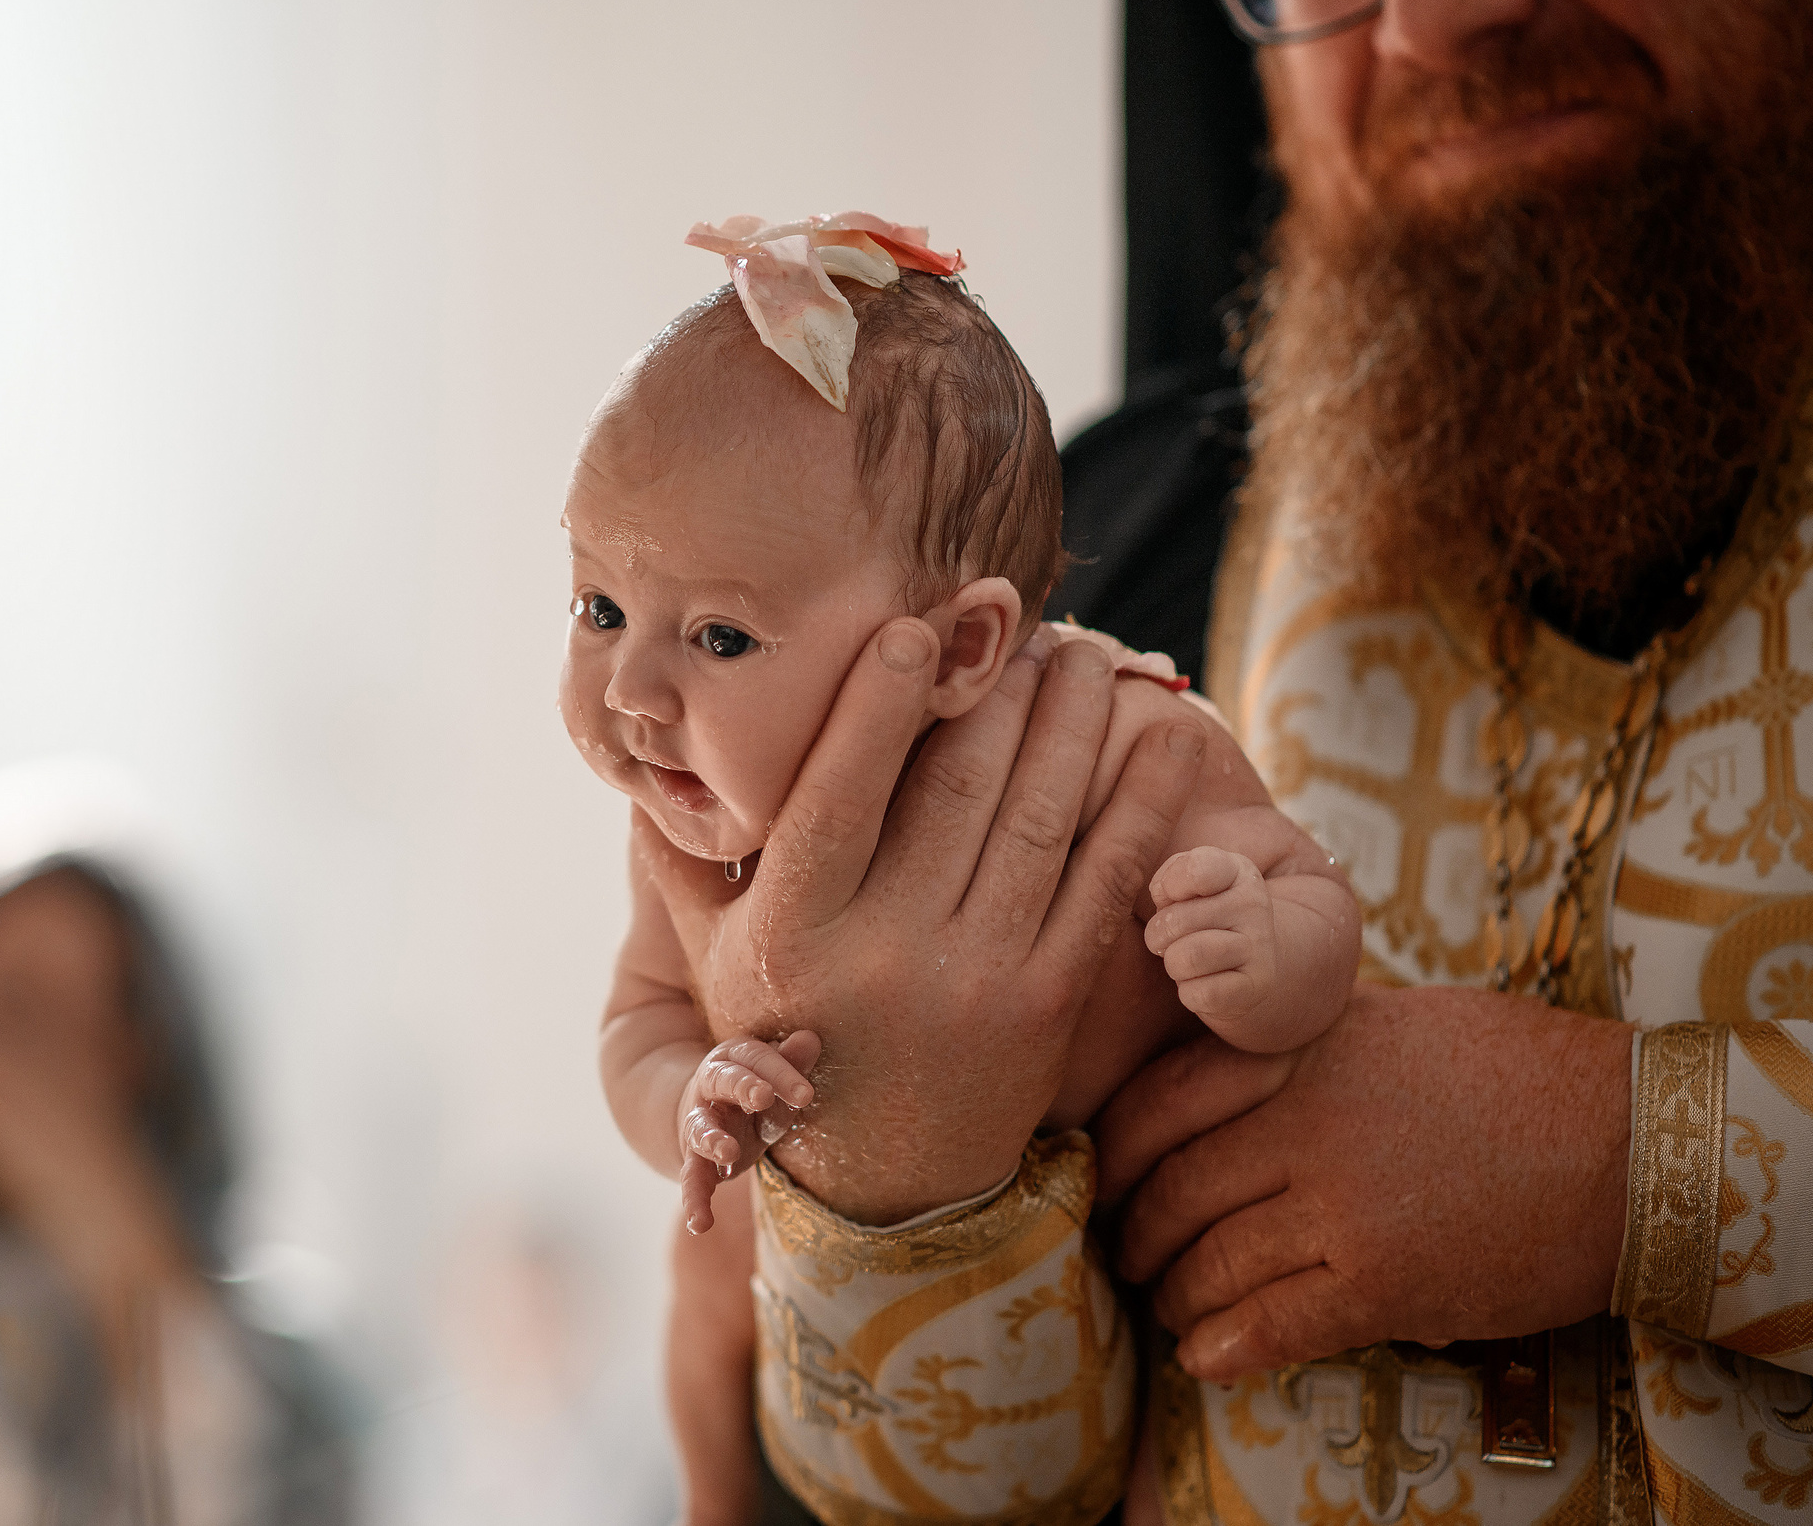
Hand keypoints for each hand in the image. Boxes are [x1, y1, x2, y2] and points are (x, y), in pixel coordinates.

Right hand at [650, 620, 1205, 1223]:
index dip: (877, 706)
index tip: (910, 629)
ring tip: (1083, 658)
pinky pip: (1104, 882)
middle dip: (994, 688)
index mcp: (793, 932)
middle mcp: (884, 956)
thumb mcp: (714, 959)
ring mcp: (975, 980)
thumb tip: (643, 754)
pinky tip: (1169, 739)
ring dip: (1071, 723)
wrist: (885, 1192)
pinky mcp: (1048, 1004)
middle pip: (955, 789)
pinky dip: (1142, 804)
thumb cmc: (789, 1043)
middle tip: (1013, 619)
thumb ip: (682, 859)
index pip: (838, 795)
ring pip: (1038, 819)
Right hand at [678, 1031, 820, 1233]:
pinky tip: (700, 1224)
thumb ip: (790, 1065)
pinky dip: (694, 1200)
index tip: (806, 1094)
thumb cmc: (754, 1095)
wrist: (705, 1114)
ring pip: (701, 1127)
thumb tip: (810, 1038)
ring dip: (712, 1139)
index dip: (782, 1074)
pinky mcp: (695, 1159)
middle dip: (743, 1087)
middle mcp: (711, 1086)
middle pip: (724, 1080)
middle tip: (761, 1097)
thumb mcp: (773, 1081)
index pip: (758, 1059)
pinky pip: (691, 1178)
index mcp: (736, 1059)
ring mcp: (699, 1122)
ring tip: (727, 1153)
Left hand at [1096, 986, 1633, 1379]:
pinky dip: (1226, 1345)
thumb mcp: (1389, 1019)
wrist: (1630, 1141)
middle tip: (1128, 1255)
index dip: (1120, 1152)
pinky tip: (1205, 1356)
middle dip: (1137, 1233)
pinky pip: (1273, 1323)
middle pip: (1175, 1190)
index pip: (1161, 1101)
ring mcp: (1341, 1206)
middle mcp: (1304, 1123)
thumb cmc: (1517, 1070)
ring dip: (1178, 1296)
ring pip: (1213, 1262)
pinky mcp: (1384, 1282)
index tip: (1108, 1175)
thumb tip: (1232, 1062)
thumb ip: (1302, 1046)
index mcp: (1298, 1052)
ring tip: (1170, 1307)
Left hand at [1145, 847, 1276, 1033]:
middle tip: (1174, 939)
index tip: (1174, 897)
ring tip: (1188, 960)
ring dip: (1174, 965)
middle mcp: (1254, 903)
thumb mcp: (1185, 887)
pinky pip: (1199, 994)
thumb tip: (1166, 896)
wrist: (1246, 965)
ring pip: (1185, 958)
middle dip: (1159, 936)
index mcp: (1236, 871)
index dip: (1169, 887)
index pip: (1196, 870)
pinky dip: (1190, 993)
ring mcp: (1260, 945)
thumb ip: (1169, 880)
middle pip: (1175, 921)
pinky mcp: (1258, 985)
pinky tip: (1204, 983)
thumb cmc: (1200, 918)